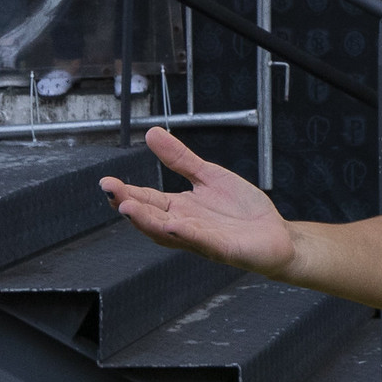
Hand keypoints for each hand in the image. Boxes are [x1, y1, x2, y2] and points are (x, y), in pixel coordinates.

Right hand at [102, 128, 296, 275]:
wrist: (276, 235)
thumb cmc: (241, 210)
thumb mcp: (209, 176)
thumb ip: (180, 159)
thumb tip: (151, 133)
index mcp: (179, 209)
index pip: (147, 200)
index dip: (126, 192)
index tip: (106, 182)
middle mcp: (185, 226)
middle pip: (151, 217)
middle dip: (129, 205)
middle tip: (110, 192)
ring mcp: (202, 239)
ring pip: (168, 233)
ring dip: (148, 222)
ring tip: (129, 208)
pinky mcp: (222, 249)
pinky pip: (201, 241)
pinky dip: (186, 234)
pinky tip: (174, 224)